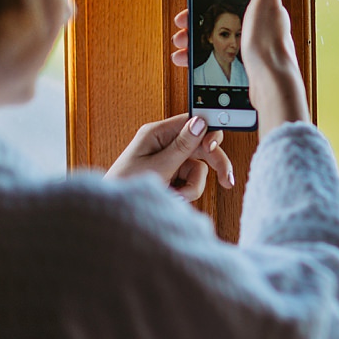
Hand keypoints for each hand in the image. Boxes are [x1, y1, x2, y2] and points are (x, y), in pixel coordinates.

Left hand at [106, 114, 234, 201]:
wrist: (112, 215)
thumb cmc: (124, 187)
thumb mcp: (156, 167)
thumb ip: (181, 146)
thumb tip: (201, 122)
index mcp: (157, 133)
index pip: (192, 123)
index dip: (208, 133)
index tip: (214, 148)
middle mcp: (164, 144)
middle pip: (201, 146)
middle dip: (213, 164)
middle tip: (226, 181)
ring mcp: (168, 161)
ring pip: (198, 168)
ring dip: (191, 187)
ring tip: (175, 197)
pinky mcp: (171, 176)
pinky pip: (191, 181)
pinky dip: (185, 193)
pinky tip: (172, 198)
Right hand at [172, 0, 309, 136]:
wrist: (271, 85)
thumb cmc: (269, 44)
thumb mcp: (267, 2)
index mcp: (263, 13)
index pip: (230, 2)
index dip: (207, 4)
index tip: (190, 8)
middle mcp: (259, 32)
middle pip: (220, 25)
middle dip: (196, 27)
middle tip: (181, 33)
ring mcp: (252, 52)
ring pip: (215, 45)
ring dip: (194, 46)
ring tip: (181, 53)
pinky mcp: (246, 71)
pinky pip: (217, 63)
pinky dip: (201, 63)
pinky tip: (191, 67)